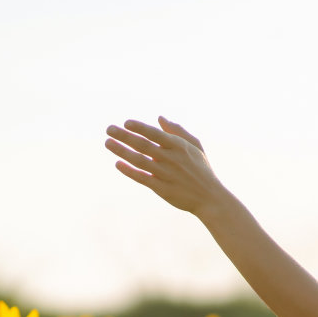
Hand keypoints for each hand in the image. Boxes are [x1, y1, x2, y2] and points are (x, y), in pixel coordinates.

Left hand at [104, 117, 229, 217]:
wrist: (210, 198)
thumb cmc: (201, 170)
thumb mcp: (195, 147)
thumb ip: (178, 131)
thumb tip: (160, 118)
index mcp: (179, 147)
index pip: (155, 134)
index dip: (139, 127)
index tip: (126, 123)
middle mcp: (171, 159)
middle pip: (143, 145)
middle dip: (124, 136)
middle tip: (109, 129)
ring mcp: (165, 174)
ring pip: (139, 160)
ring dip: (121, 151)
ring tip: (107, 143)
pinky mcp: (162, 189)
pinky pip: (142, 178)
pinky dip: (129, 171)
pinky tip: (118, 163)